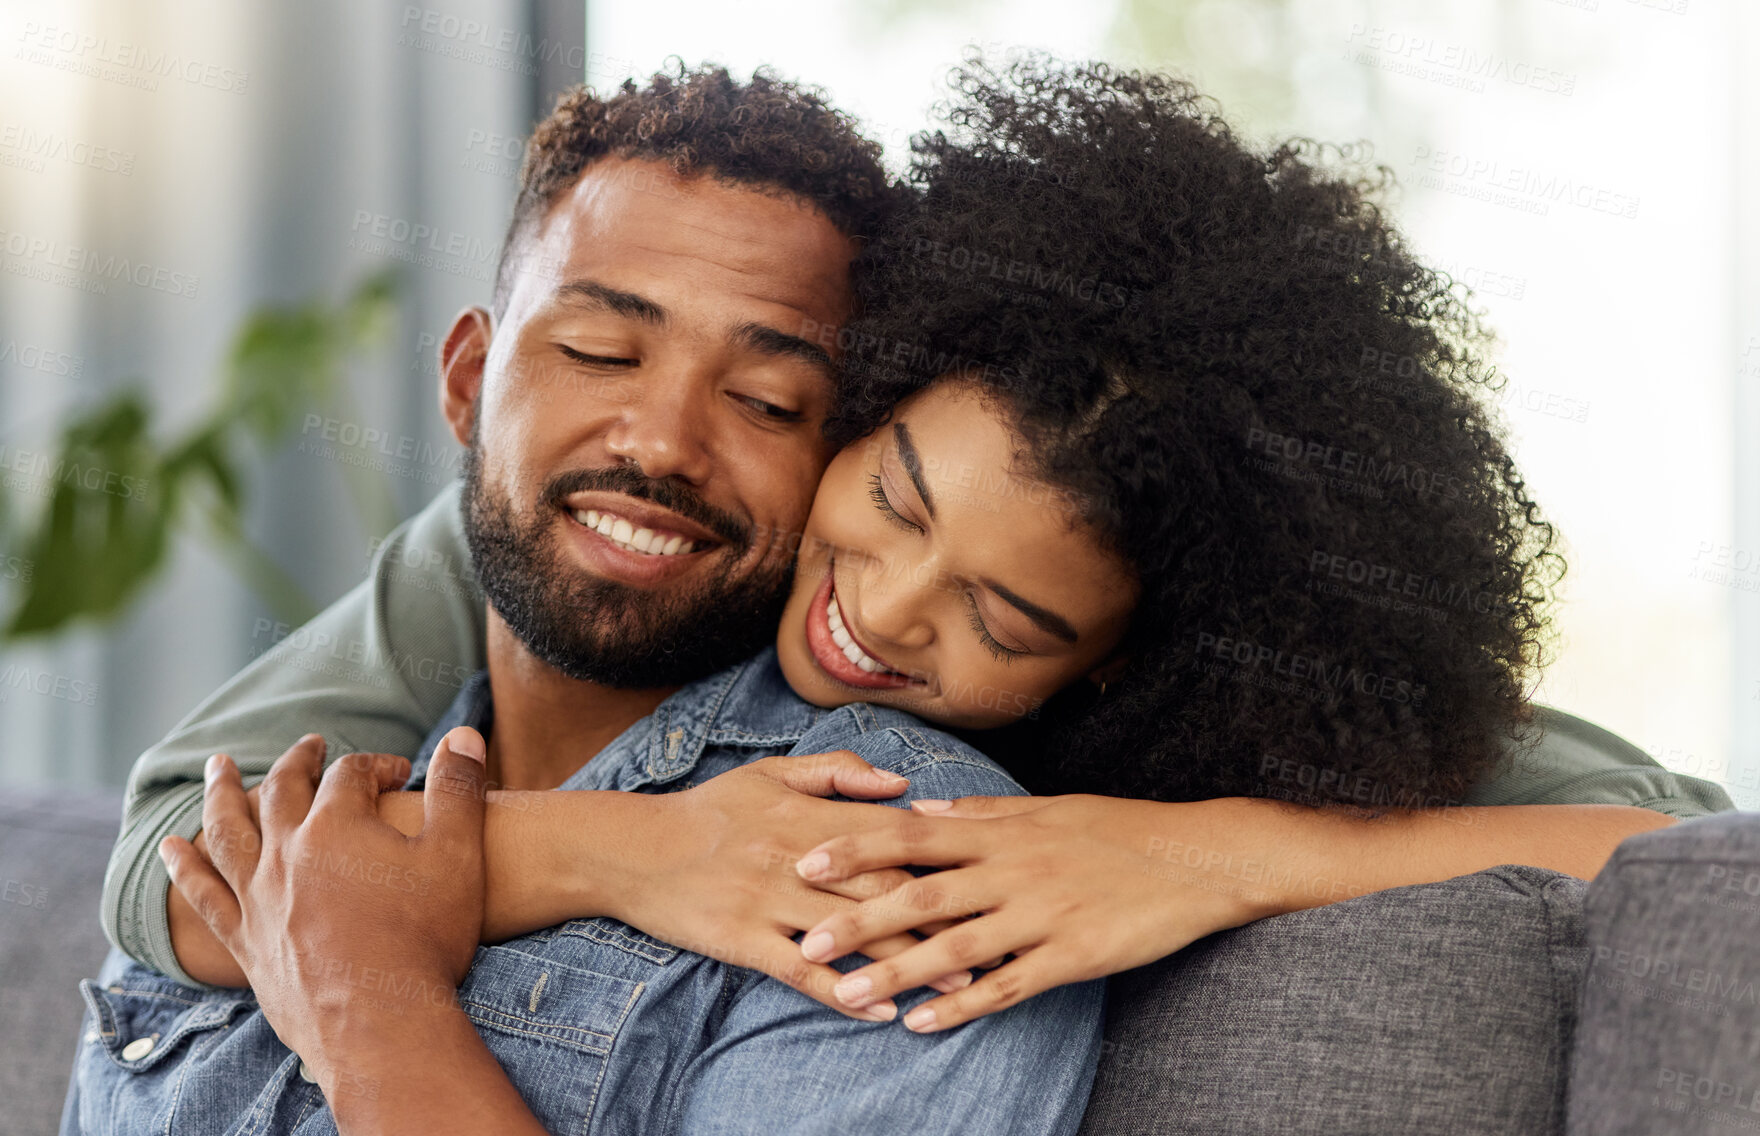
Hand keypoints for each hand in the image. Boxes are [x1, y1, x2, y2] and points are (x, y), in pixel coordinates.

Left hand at [159, 728, 489, 1092]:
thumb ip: (459, 790)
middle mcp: (288, 853)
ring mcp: (260, 897)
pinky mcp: (246, 941)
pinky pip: (204, 895)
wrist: (380, 1022)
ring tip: (215, 767)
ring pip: (230, 831)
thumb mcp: (458, 854)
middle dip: (298, 762)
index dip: (378, 766)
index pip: (351, 774)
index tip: (401, 774)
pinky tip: (172, 849)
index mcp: (338, 825)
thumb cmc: (425, 937)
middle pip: (283, 790)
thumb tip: (464, 735)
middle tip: (309, 746)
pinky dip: (185, 868)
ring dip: (222, 794)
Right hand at [599, 751, 976, 1020]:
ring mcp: (770, 899)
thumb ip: (839, 772)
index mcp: (812, 813)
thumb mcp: (773, 772)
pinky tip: (878, 1010)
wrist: (634, 848)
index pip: (893, 838)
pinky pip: (800, 970)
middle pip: (885, 890)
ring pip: (852, 933)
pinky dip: (842, 991)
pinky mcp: (743, 938)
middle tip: (995, 942)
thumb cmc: (711, 809)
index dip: (944, 862)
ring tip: (958, 988)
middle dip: (944, 919)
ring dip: (909, 961)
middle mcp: (798, 856)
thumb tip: (902, 784)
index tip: (989, 881)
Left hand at [792, 794, 1290, 1032]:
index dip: (858, 848)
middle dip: (860, 917)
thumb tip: (921, 809)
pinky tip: (923, 1025)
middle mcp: (1014, 870)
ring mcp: (1042, 915)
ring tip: (847, 991)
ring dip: (898, 970)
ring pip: (956, 947)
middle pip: (922, 894)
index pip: (914, 836)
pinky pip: (1008, 986)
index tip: (806, 860)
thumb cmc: (1119, 830)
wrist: (1198, 859)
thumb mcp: (1048, 808)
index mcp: (1004, 832)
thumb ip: (981, 814)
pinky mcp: (1072, 956)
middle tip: (806, 938)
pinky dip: (963, 1007)